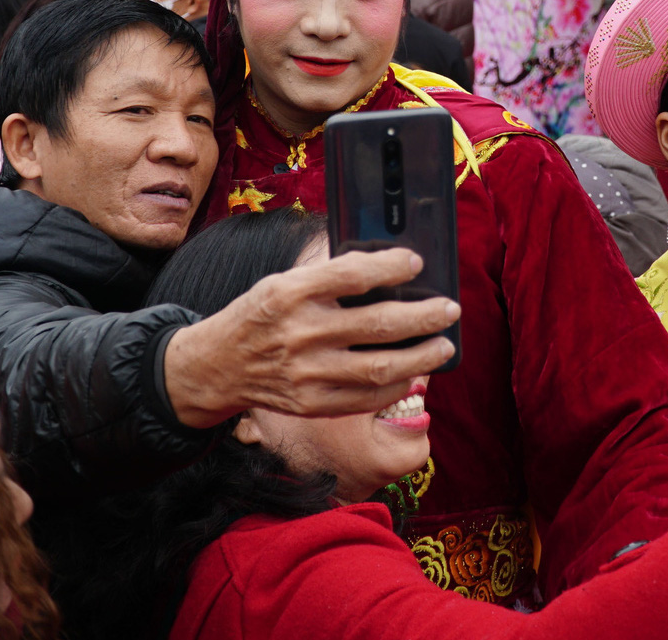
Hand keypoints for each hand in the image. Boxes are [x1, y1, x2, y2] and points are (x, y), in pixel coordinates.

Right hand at [163, 249, 458, 427]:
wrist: (217, 367)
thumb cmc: (261, 316)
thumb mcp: (283, 283)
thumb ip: (328, 278)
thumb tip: (388, 270)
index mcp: (290, 293)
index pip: (351, 275)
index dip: (390, 267)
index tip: (416, 262)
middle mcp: (299, 333)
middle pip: (378, 324)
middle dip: (424, 316)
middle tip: (450, 309)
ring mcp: (306, 374)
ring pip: (380, 367)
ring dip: (422, 356)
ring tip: (444, 345)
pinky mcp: (310, 404)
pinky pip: (366, 398)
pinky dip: (396, 385)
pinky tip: (413, 372)